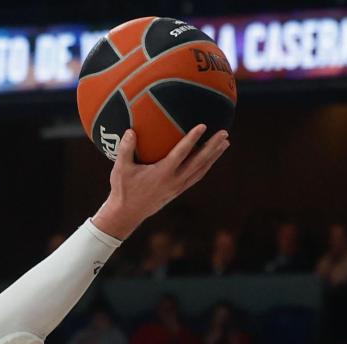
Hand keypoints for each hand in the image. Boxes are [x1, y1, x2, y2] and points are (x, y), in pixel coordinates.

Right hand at [92, 125, 229, 238]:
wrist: (127, 214)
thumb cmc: (123, 189)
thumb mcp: (121, 169)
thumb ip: (125, 149)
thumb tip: (131, 130)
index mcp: (162, 173)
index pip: (181, 153)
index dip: (192, 139)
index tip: (203, 126)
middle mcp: (174, 180)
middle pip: (199, 162)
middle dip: (213, 147)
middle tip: (224, 133)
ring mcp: (178, 187)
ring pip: (201, 170)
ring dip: (214, 156)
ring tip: (225, 143)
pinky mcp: (178, 191)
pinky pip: (196, 176)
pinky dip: (206, 166)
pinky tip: (211, 158)